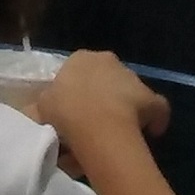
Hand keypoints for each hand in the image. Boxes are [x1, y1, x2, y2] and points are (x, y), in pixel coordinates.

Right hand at [36, 51, 169, 160]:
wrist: (97, 126)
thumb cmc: (64, 113)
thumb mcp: (42, 108)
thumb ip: (43, 107)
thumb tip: (39, 112)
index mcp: (79, 58)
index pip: (77, 71)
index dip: (75, 93)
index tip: (72, 114)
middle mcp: (106, 60)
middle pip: (104, 80)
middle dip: (100, 99)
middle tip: (92, 126)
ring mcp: (131, 77)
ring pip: (128, 94)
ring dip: (124, 109)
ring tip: (115, 135)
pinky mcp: (151, 98)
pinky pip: (154, 109)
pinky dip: (154, 120)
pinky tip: (147, 134)